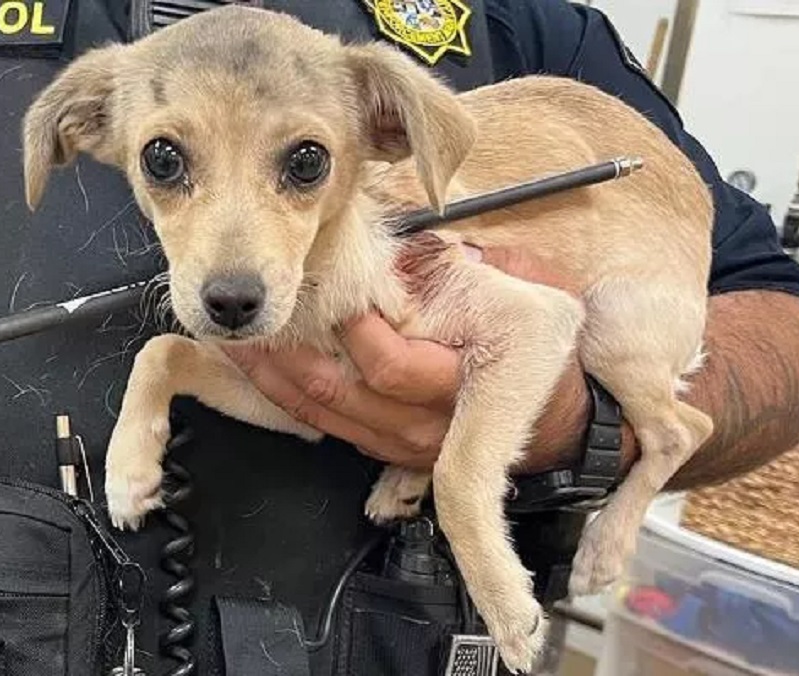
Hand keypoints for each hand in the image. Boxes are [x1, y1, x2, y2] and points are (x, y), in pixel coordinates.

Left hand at [222, 245, 590, 473]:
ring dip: (273, 376)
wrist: (562, 424)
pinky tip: (259, 368)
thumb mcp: (525, 294)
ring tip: (236, 339)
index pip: (390, 365)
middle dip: (288, 353)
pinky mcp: (383, 449)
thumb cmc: (542, 350)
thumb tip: (408, 245)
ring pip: (322, 413)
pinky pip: (324, 426)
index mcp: (461, 380)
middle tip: (255, 314)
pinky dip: (286, 396)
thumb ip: (468, 269)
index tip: (324, 292)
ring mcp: (399, 443)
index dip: (352, 331)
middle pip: (340, 391)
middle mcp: (424, 422)